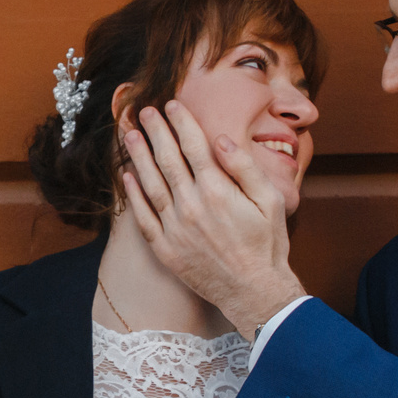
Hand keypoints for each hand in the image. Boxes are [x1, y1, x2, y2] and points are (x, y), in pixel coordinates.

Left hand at [121, 102, 307, 337]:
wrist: (254, 293)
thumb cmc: (268, 246)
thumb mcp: (271, 202)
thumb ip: (245, 168)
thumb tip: (220, 140)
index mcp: (218, 191)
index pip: (194, 146)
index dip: (181, 122)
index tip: (171, 105)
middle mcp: (192, 206)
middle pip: (168, 159)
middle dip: (155, 131)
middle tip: (144, 111)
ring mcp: (175, 228)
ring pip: (150, 183)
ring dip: (138, 156)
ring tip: (129, 134)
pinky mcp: (165, 249)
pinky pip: (142, 217)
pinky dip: (132, 195)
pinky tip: (126, 177)